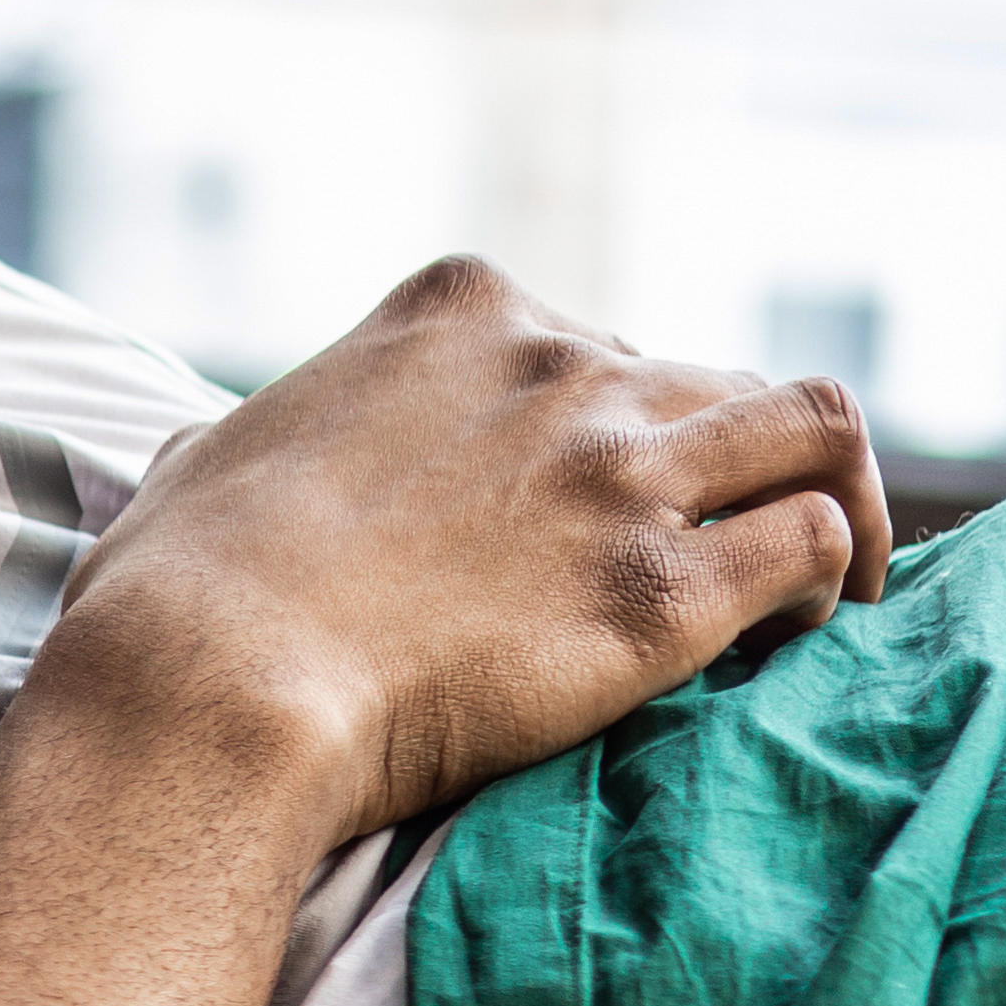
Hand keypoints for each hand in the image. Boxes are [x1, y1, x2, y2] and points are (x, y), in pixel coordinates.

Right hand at [58, 257, 888, 844]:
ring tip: (816, 578)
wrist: (207, 690)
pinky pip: (814, 541)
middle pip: (710, 382)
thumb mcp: (202, 457)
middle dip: (715, 467)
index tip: (583, 492)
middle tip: (699, 550)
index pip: (593, 335)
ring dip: (828, 495)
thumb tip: (212, 449)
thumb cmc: (177, 593)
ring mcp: (622, 474)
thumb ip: (249, 432)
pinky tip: (784, 637)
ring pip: (816, 430)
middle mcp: (559, 369)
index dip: (601, 418)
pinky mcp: (665, 589)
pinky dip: (823, 581)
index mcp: (456, 315)